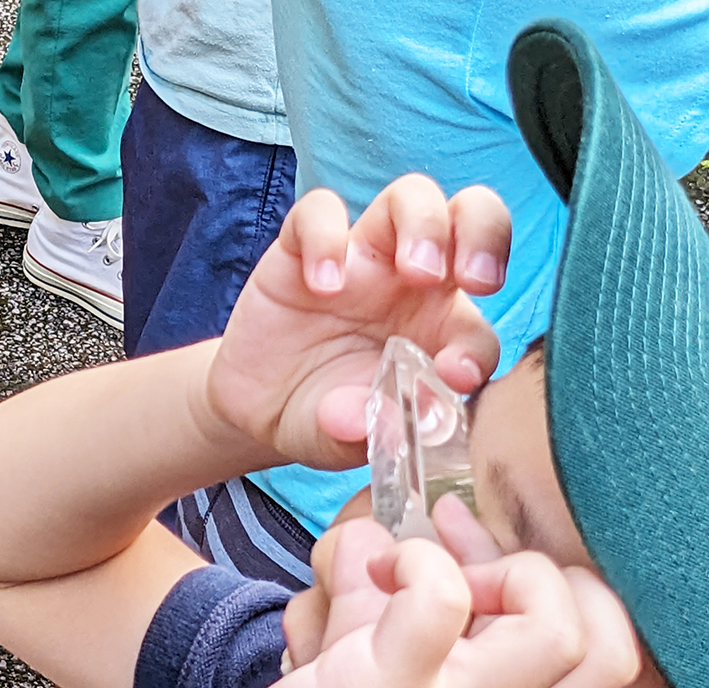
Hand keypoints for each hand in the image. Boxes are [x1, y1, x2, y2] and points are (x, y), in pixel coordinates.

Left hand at [188, 516, 639, 687]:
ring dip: (500, 570)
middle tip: (458, 573)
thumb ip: (371, 612)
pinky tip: (364, 574)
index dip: (551, 587)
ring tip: (417, 576)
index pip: (588, 653)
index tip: (469, 555)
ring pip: (554, 627)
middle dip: (552, 579)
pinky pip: (438, 601)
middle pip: (606, 645)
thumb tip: (368, 539)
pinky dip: (414, 564)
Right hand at [202, 174, 509, 471]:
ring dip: (424, 223)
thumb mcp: (348, 438)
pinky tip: (321, 283)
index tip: (455, 376)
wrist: (256, 411)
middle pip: (470, 218)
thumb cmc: (319, 418)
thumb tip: (405, 418)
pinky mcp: (301, 250)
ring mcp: (358, 260)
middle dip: (484, 236)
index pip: (479, 328)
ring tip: (411, 270)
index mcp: (437, 333)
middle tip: (469, 278)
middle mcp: (409, 285)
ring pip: (410, 197)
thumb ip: (378, 429)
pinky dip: (325, 236)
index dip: (477, 350)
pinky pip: (319, 212)